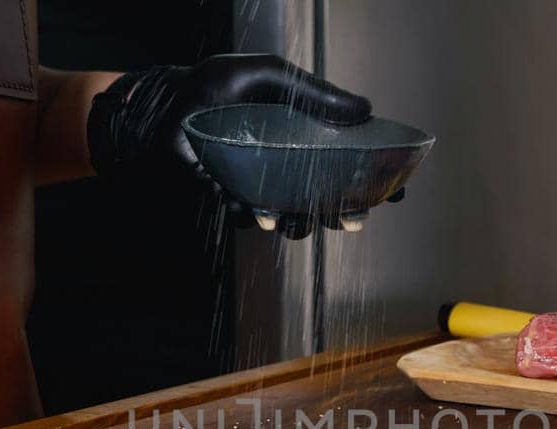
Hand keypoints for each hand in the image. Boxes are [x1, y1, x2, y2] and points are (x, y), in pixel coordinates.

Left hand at [87, 54, 380, 237]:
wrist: (161, 106)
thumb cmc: (211, 85)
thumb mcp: (268, 75)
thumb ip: (314, 92)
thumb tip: (365, 108)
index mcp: (302, 136)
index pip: (348, 162)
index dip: (374, 180)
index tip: (394, 194)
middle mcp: (285, 165)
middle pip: (328, 199)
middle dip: (344, 213)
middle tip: (349, 216)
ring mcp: (260, 186)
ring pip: (294, 219)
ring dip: (301, 224)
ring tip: (294, 217)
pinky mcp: (231, 200)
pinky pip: (252, 221)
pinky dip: (257, 218)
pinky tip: (255, 208)